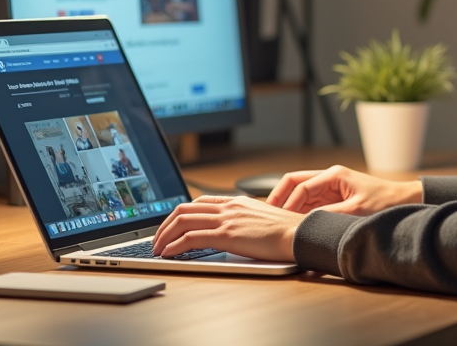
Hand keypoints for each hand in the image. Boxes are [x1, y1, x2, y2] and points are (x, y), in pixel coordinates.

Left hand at [152, 195, 303, 260]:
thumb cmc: (287, 232)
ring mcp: (227, 219)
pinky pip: (191, 237)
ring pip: (182, 220)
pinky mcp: (227, 234)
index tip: (170, 227)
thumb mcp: (261, 220)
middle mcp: (229, 206)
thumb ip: (244, 221)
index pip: (199, 202)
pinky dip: (174, 245)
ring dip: (164, 235)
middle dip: (165, 224)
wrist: (299, 234)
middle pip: (184, 208)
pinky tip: (168, 253)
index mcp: (236, 202)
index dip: (179, 214)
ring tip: (157, 249)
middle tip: (157, 240)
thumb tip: (234, 232)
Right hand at [266, 165, 422, 215]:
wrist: (403, 202)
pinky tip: (292, 224)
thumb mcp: (356, 211)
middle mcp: (329, 178)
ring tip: (275, 222)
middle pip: (294, 183)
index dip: (287, 203)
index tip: (281, 220)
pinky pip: (309, 203)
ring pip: (299, 193)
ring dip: (288, 206)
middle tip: (267, 215)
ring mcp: (330, 188)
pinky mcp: (334, 198)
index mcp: (333, 175)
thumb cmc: (385, 203)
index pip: (300, 186)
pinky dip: (299, 212)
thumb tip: (306, 223)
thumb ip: (329, 215)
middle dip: (279, 197)